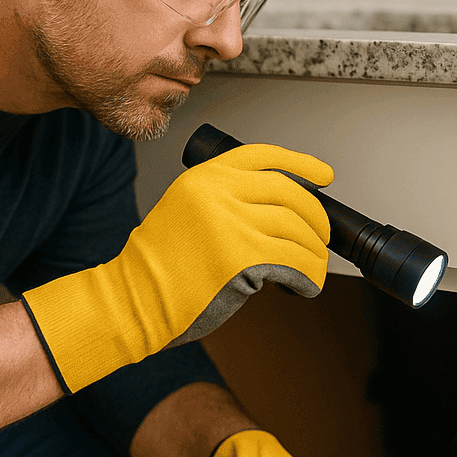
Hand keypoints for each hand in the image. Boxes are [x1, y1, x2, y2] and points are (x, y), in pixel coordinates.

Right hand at [21, 143, 330, 391]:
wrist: (133, 299)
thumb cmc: (157, 266)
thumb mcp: (184, 210)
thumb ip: (224, 201)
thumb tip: (277, 210)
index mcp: (203, 177)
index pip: (264, 156)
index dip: (301, 164)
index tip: (324, 174)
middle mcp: (218, 194)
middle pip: (291, 194)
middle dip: (316, 218)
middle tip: (322, 235)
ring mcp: (231, 225)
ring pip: (298, 231)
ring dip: (315, 252)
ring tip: (314, 266)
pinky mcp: (242, 260)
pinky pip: (294, 264)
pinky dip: (309, 277)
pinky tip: (306, 285)